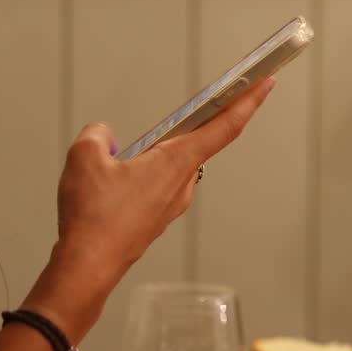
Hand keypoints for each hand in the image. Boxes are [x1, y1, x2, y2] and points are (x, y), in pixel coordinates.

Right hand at [30, 78, 275, 336]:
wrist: (87, 266)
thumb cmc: (94, 218)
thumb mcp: (84, 158)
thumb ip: (97, 135)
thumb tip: (103, 135)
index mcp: (175, 163)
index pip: (223, 126)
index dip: (247, 102)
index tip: (266, 84)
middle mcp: (181, 184)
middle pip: (200, 143)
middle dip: (203, 120)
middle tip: (217, 97)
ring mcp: (171, 204)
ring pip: (174, 166)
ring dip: (164, 150)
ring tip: (139, 143)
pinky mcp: (156, 219)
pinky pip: (158, 185)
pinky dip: (148, 173)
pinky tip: (120, 176)